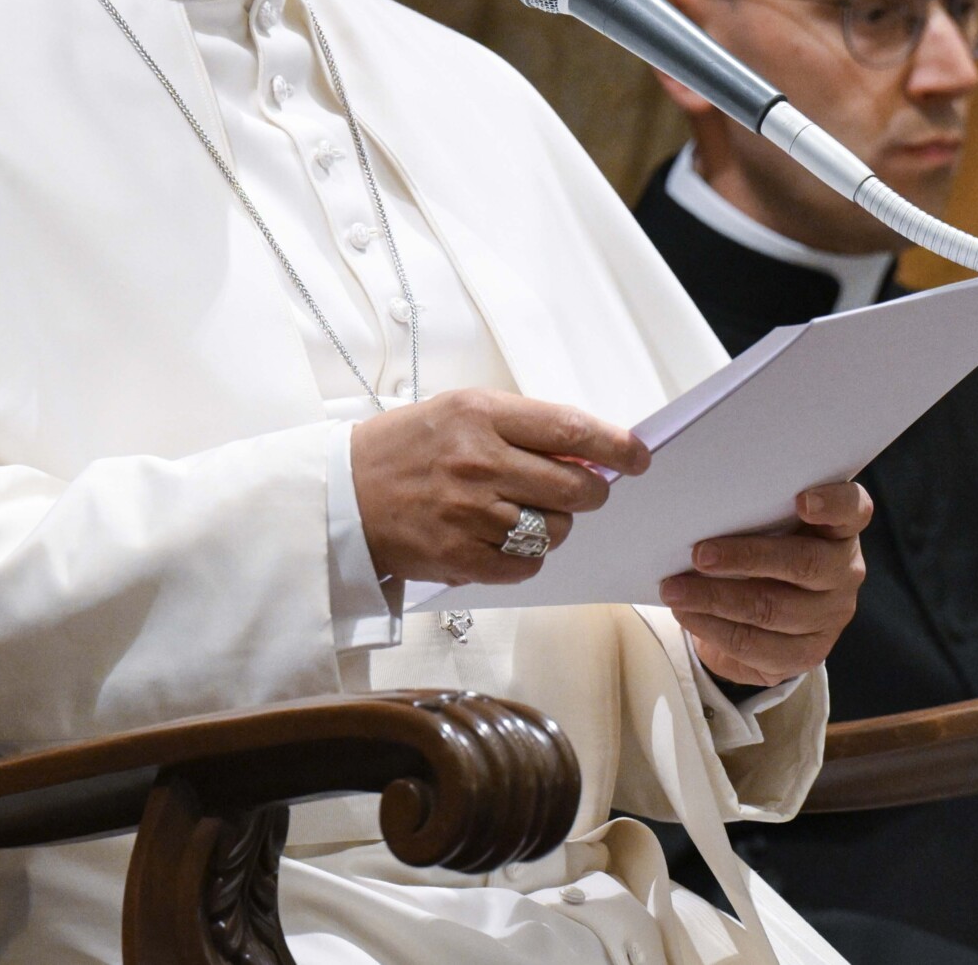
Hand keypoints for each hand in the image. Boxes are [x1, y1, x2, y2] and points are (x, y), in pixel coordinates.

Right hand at [351, 389, 650, 585]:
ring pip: (555, 531)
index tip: (636, 456)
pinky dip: (525, 556)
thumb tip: (587, 449)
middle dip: (589, 493)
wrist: (341, 494)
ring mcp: (469, 513)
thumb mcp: (460, 413)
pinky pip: (526, 565)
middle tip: (579, 491)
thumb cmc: (405, 449)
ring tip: (523, 513)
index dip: (615, 446)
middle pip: (575, 487)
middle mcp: (478, 461)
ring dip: (553, 526)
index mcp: (480, 414)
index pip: (571, 429)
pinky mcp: (460, 557)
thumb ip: (522, 426)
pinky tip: (502, 539)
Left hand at [658, 480, 871, 687]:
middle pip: (804, 563)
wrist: (766, 616)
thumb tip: (698, 512)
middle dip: (747, 558)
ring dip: (716, 599)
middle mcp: (844, 571)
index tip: (802, 500)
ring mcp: (831, 616)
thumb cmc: (763, 550)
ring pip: (773, 609)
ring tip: (675, 590)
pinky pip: (757, 645)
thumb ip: (753, 513)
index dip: (832, 504)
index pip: (853, 509)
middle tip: (699, 554)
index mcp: (841, 529)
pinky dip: (714, 629)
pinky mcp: (808, 654)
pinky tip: (687, 614)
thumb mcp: (767, 526)